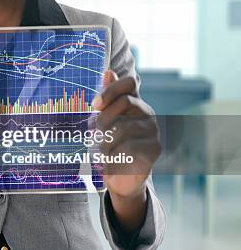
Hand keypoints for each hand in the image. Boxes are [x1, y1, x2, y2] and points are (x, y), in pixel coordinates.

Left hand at [93, 70, 160, 199]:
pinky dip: (115, 155)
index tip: (94, 104)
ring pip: (123, 127)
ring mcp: (154, 131)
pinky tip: (114, 161)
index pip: (130, 83)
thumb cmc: (112, 145)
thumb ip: (108, 98)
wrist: (122, 178)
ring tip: (106, 151)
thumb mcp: (106, 120)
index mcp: (136, 103)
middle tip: (96, 133)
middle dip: (104, 118)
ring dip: (106, 141)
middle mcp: (148, 114)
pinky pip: (128, 147)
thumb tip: (108, 72)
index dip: (111, 89)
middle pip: (124, 102)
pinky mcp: (154, 150)